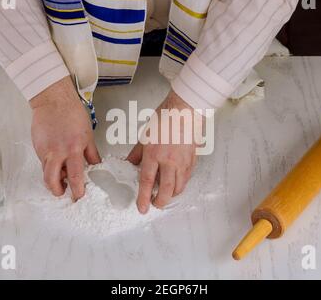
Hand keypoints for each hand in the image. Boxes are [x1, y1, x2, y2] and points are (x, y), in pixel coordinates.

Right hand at [30, 76, 100, 200]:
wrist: (54, 100)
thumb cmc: (72, 114)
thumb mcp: (88, 135)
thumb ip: (91, 153)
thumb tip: (96, 166)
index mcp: (74, 148)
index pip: (75, 175)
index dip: (77, 189)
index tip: (78, 196)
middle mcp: (58, 151)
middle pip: (52, 180)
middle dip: (57, 190)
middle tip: (63, 193)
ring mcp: (45, 149)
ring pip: (46, 172)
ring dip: (53, 178)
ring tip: (61, 177)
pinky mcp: (37, 146)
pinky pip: (42, 162)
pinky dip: (49, 166)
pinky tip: (56, 161)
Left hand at [127, 90, 199, 213]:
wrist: (184, 111)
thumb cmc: (164, 120)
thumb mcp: (144, 137)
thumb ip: (136, 154)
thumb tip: (129, 165)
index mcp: (154, 154)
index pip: (147, 181)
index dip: (144, 197)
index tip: (142, 208)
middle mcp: (169, 160)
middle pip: (166, 189)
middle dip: (160, 201)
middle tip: (155, 204)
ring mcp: (182, 161)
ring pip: (179, 187)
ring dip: (171, 194)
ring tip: (164, 194)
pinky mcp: (192, 160)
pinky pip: (187, 178)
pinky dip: (180, 184)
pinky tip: (175, 183)